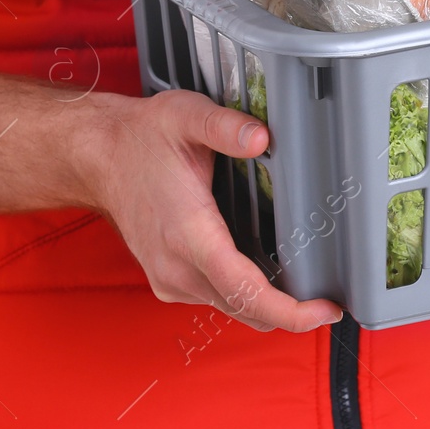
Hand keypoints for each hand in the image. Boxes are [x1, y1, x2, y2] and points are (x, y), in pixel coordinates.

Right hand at [88, 89, 343, 331]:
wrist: (99, 156)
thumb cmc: (142, 138)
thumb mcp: (185, 115)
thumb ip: (225, 126)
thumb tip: (262, 138)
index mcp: (189, 234)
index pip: (245, 292)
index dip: (291, 310)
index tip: (327, 309)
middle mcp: (178, 268)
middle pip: (247, 310)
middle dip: (292, 313)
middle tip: (330, 298)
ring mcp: (170, 280)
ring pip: (233, 310)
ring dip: (269, 306)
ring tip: (305, 285)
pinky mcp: (168, 282)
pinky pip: (216, 300)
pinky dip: (244, 296)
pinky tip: (264, 271)